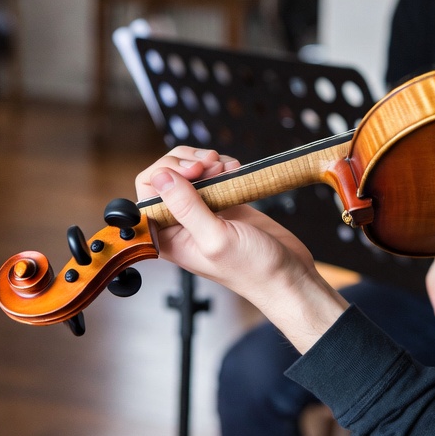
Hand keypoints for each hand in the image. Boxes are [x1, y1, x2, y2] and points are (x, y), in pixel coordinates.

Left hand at [136, 147, 347, 352]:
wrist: (287, 275)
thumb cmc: (252, 269)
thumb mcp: (216, 238)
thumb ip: (186, 207)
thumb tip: (160, 176)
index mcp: (167, 235)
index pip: (147, 190)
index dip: (167, 172)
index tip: (195, 171)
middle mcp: (180, 222)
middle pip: (166, 174)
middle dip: (189, 161)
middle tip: (211, 165)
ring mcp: (202, 211)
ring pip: (190, 170)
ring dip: (207, 160)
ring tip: (226, 168)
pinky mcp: (223, 203)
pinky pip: (213, 174)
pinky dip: (223, 165)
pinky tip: (235, 171)